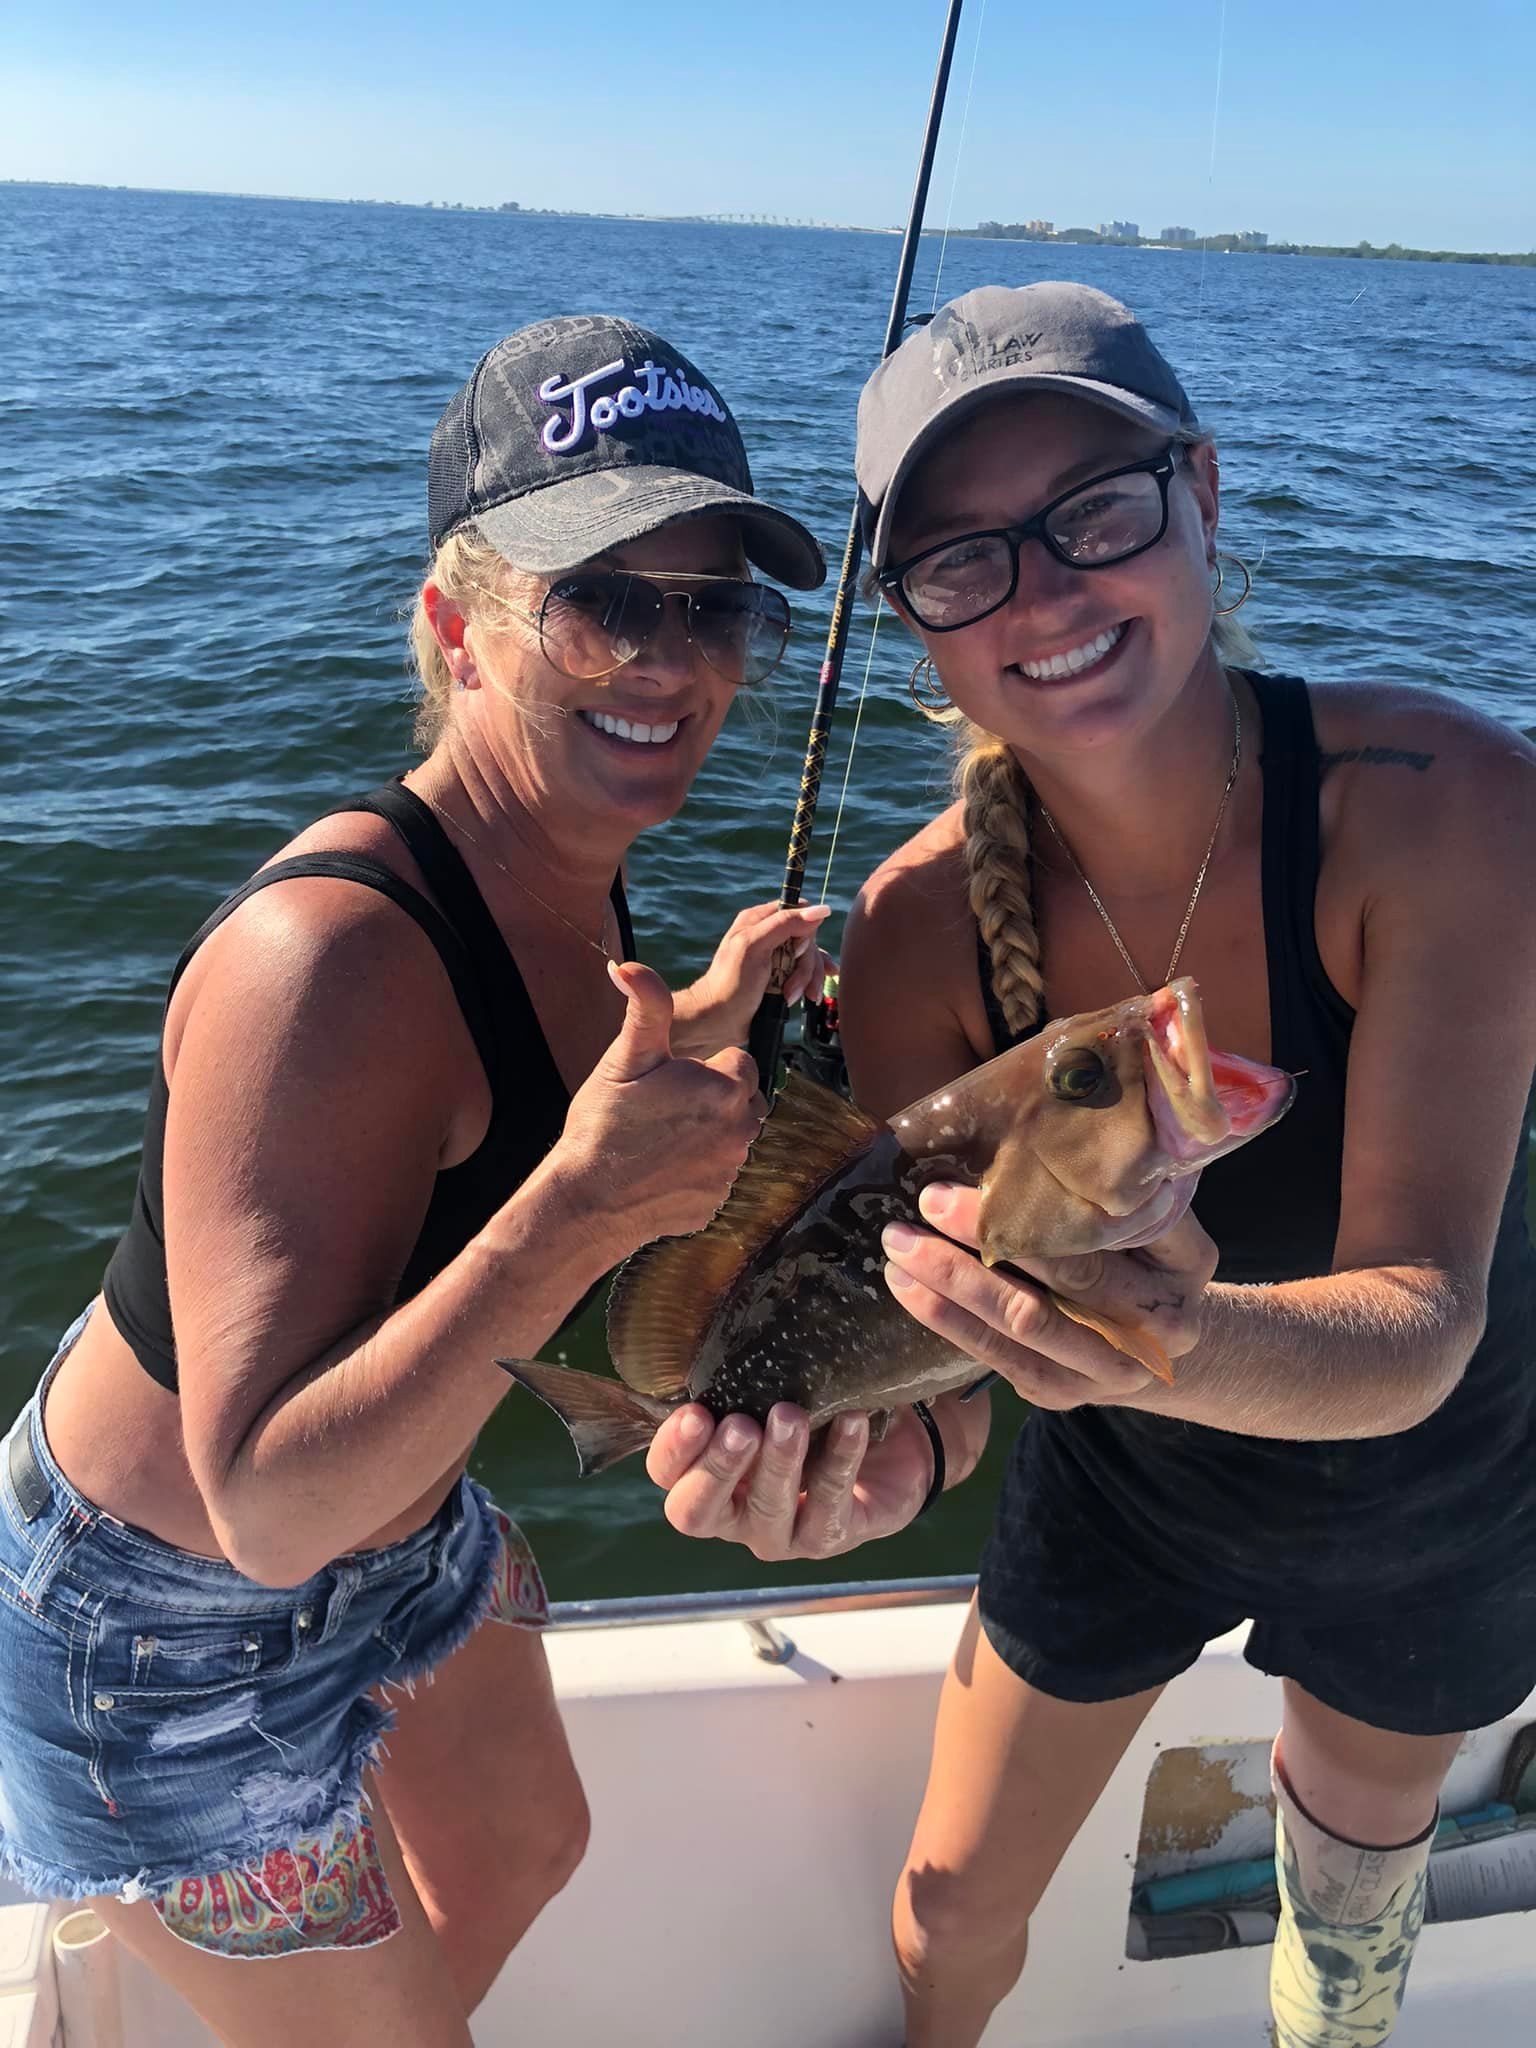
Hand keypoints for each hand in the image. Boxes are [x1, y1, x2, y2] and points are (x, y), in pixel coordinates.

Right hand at [553, 961, 764, 1260]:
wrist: (585, 1203)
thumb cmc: (602, 1126)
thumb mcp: (624, 1059)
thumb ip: (645, 1008)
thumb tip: (629, 965)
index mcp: (725, 1088)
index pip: (740, 1062)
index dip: (704, 1067)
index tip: (669, 1081)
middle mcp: (742, 1131)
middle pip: (741, 1101)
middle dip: (713, 1100)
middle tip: (662, 1110)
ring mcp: (732, 1171)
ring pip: (732, 1139)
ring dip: (708, 1135)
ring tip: (659, 1141)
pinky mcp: (719, 1202)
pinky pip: (718, 1176)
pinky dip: (697, 1171)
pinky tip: (660, 1171)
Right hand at [646, 1398, 954, 1560]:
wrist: (884, 1453)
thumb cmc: (812, 1414)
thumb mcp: (774, 1389)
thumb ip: (747, 1368)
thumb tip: (736, 1311)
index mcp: (704, 1476)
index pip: (668, 1474)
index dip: (673, 1449)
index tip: (696, 1411)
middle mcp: (733, 1514)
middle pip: (697, 1511)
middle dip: (717, 1467)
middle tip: (741, 1426)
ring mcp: (779, 1534)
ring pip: (766, 1511)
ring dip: (778, 1462)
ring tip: (791, 1416)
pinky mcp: (828, 1537)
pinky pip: (830, 1502)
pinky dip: (840, 1457)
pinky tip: (852, 1420)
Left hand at [670, 901, 832, 1056]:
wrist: (720, 1021)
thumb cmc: (730, 983)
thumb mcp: (755, 947)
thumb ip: (785, 924)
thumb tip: (820, 909)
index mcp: (759, 921)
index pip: (798, 913)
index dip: (804, 932)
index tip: (796, 952)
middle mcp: (769, 935)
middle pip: (808, 940)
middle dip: (805, 966)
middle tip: (791, 985)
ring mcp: (777, 958)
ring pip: (810, 959)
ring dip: (806, 980)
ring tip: (790, 997)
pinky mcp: (782, 978)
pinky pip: (808, 975)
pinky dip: (810, 985)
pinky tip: (810, 995)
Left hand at [880, 1187, 1217, 1411]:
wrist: (1164, 1343)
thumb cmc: (1146, 1255)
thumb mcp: (1156, 1216)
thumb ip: (1111, 1187)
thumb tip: (1024, 1130)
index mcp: (1187, 1265)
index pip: (1113, 1230)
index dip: (1046, 1205)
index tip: (992, 1168)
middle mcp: (1157, 1327)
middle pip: (1064, 1277)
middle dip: (985, 1237)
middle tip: (929, 1201)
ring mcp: (1108, 1370)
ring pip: (1021, 1322)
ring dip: (951, 1281)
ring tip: (900, 1244)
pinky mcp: (1060, 1392)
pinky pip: (996, 1356)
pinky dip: (946, 1320)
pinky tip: (907, 1287)